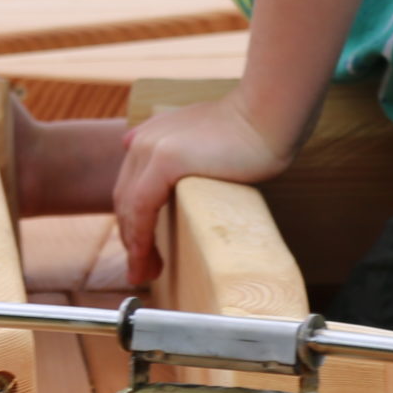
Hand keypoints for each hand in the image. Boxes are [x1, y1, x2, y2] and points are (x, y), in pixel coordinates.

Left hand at [113, 95, 291, 286]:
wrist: (267, 117)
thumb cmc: (249, 131)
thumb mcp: (205, 139)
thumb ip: (180, 147)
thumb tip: (164, 166)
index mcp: (148, 136)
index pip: (130, 189)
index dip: (132, 223)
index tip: (141, 252)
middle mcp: (142, 141)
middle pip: (124, 202)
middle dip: (130, 240)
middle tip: (141, 272)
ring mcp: (150, 148)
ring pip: (130, 209)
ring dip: (134, 247)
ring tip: (144, 275)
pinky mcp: (164, 161)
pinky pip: (142, 209)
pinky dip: (140, 238)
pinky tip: (144, 260)